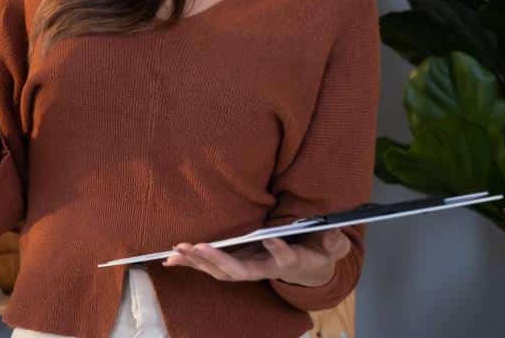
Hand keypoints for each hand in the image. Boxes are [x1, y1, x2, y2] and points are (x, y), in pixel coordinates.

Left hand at [161, 228, 350, 287]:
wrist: (305, 270)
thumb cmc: (314, 252)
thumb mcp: (330, 247)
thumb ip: (333, 242)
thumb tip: (335, 233)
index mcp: (289, 261)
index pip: (285, 259)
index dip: (278, 249)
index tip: (271, 236)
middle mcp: (263, 270)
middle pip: (241, 271)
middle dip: (219, 260)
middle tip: (199, 247)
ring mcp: (246, 270)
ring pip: (220, 271)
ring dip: (198, 262)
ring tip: (177, 250)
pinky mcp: (234, 267)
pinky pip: (209, 268)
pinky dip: (189, 264)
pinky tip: (169, 259)